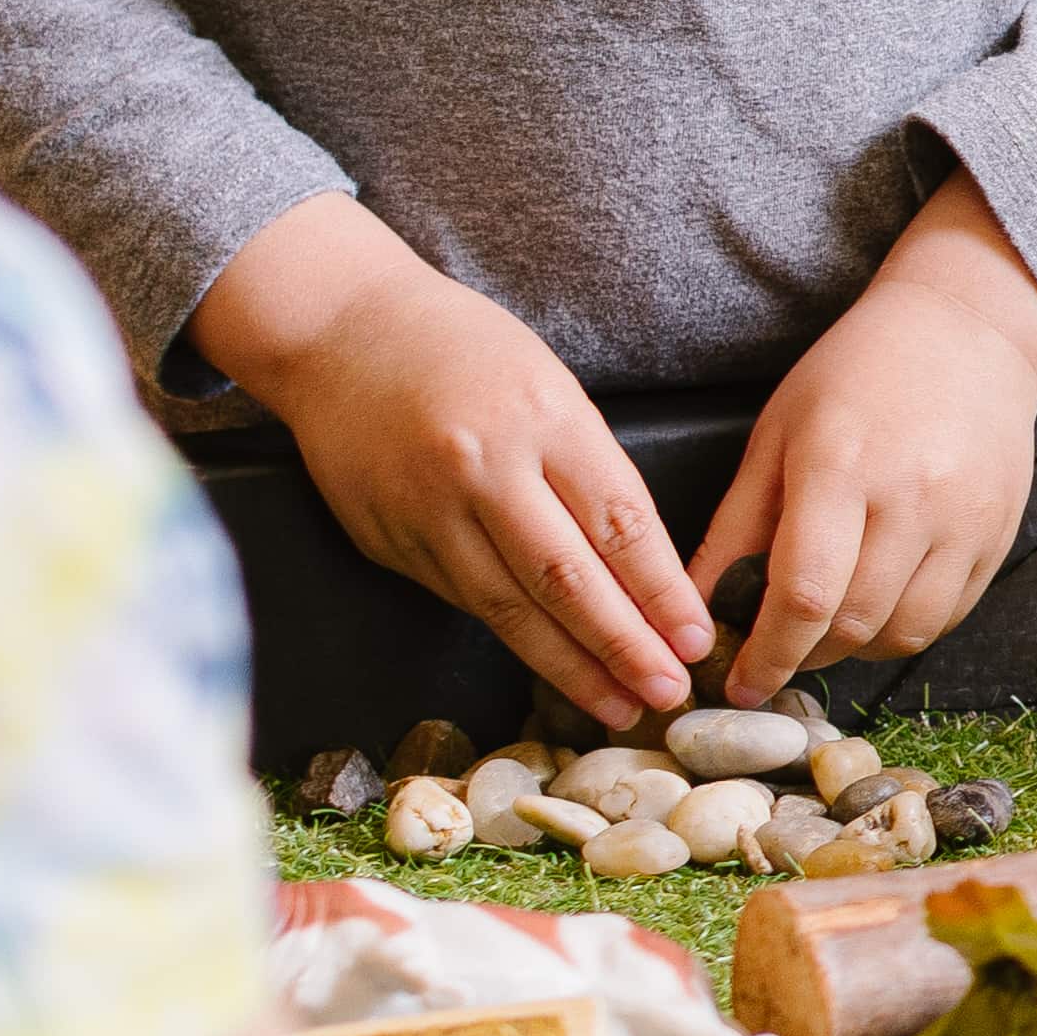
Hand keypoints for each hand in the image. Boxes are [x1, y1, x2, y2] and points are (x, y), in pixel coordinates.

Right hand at [197, 199, 705, 722]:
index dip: (661, 592)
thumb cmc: (464, 350)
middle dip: (624, 647)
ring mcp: (426, 509)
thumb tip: (641, 567)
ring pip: (509, 608)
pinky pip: (462, 598)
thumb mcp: (549, 384)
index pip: (618, 523)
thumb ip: (590, 469)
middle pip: (567, 579)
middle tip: (668, 694)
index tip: (696, 638)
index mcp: (542, 418)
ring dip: (569, 666)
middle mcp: (483, 468)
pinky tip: (548, 666)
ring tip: (617, 705)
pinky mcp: (386, 539)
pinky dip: (512, 636)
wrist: (341, 330)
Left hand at [690, 176, 1036, 705]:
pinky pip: (947, 616)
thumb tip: (690, 609)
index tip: (739, 685)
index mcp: (840, 466)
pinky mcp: (998, 536)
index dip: (768, 654)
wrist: (967, 333)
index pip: (805, 593)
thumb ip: (735, 526)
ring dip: (855, 650)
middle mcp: (911, 499)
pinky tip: (876, 606)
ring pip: (905, 633)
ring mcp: (964, 521)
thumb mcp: (776, 433)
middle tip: (775, 655)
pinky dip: (903, 629)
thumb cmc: (855, 374)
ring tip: (826, 630)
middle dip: (804, 657)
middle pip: (854, 623)